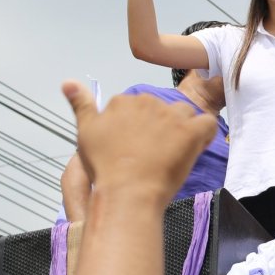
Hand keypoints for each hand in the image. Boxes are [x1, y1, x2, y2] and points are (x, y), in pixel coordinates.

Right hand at [62, 80, 215, 206]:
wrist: (126, 193)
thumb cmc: (105, 169)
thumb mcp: (87, 133)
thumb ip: (81, 105)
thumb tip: (67, 81)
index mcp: (123, 102)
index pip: (141, 108)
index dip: (143, 128)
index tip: (138, 146)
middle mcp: (148, 102)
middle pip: (164, 110)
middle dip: (163, 128)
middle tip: (154, 154)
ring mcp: (170, 116)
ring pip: (185, 114)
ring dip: (184, 130)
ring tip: (174, 154)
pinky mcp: (190, 131)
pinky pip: (207, 124)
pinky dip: (205, 135)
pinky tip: (195, 149)